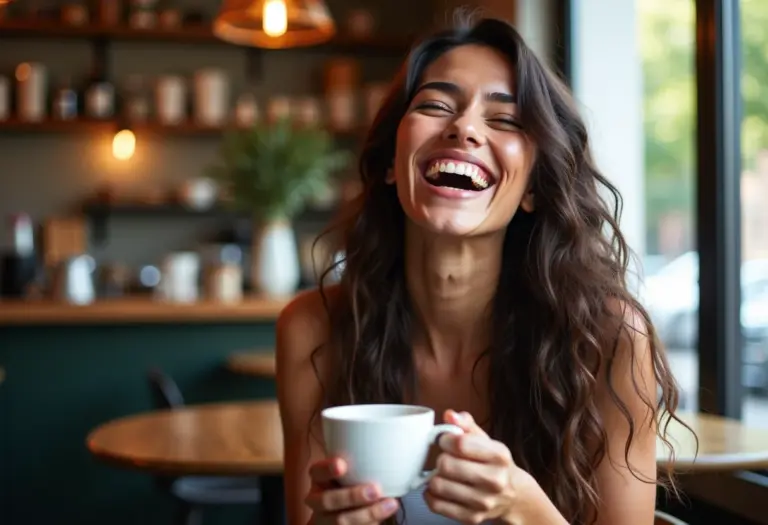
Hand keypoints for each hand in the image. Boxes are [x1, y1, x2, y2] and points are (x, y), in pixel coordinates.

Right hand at [304, 457, 399, 523]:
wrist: (335, 514)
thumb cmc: (347, 485)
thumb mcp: (348, 471)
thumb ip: (359, 461)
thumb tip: (389, 445)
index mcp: (319, 478)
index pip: (317, 471)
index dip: (328, 468)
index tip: (342, 464)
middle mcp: (317, 499)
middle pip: (328, 500)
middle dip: (352, 496)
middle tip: (375, 490)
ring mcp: (325, 519)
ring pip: (341, 521)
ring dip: (368, 513)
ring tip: (390, 504)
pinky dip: (370, 524)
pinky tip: (383, 516)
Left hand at [424, 410, 533, 524]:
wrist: (513, 496)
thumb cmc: (494, 464)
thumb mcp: (487, 441)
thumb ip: (466, 426)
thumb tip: (450, 415)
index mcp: (499, 456)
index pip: (460, 443)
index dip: (445, 439)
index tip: (445, 440)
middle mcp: (494, 480)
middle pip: (446, 465)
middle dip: (441, 459)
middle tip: (445, 459)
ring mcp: (483, 502)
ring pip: (438, 485)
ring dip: (434, 477)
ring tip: (443, 474)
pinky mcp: (472, 518)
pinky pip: (436, 505)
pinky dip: (431, 495)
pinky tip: (439, 488)